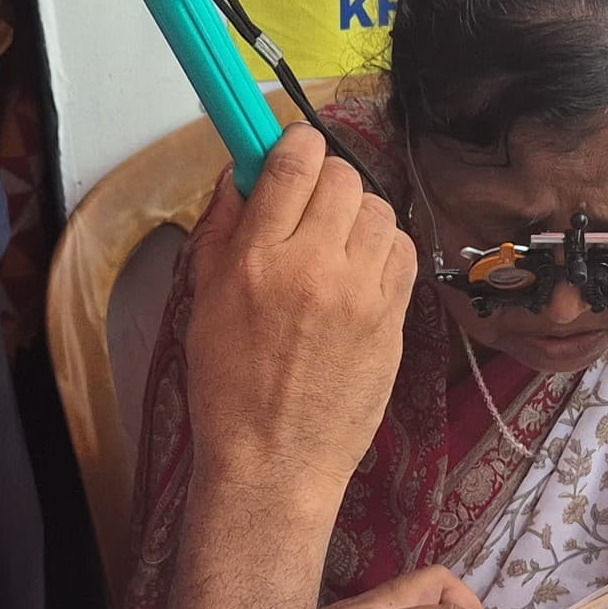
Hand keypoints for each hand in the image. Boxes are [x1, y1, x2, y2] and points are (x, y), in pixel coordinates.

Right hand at [182, 126, 412, 518]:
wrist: (276, 463)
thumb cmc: (230, 390)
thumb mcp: (203, 304)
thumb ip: (222, 231)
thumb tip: (240, 175)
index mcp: (258, 259)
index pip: (292, 160)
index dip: (291, 144)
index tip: (286, 152)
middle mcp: (315, 267)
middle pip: (341, 175)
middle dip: (323, 178)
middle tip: (308, 203)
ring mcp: (362, 292)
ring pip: (379, 207)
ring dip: (358, 212)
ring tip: (336, 241)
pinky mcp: (394, 318)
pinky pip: (404, 250)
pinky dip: (385, 247)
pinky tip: (362, 269)